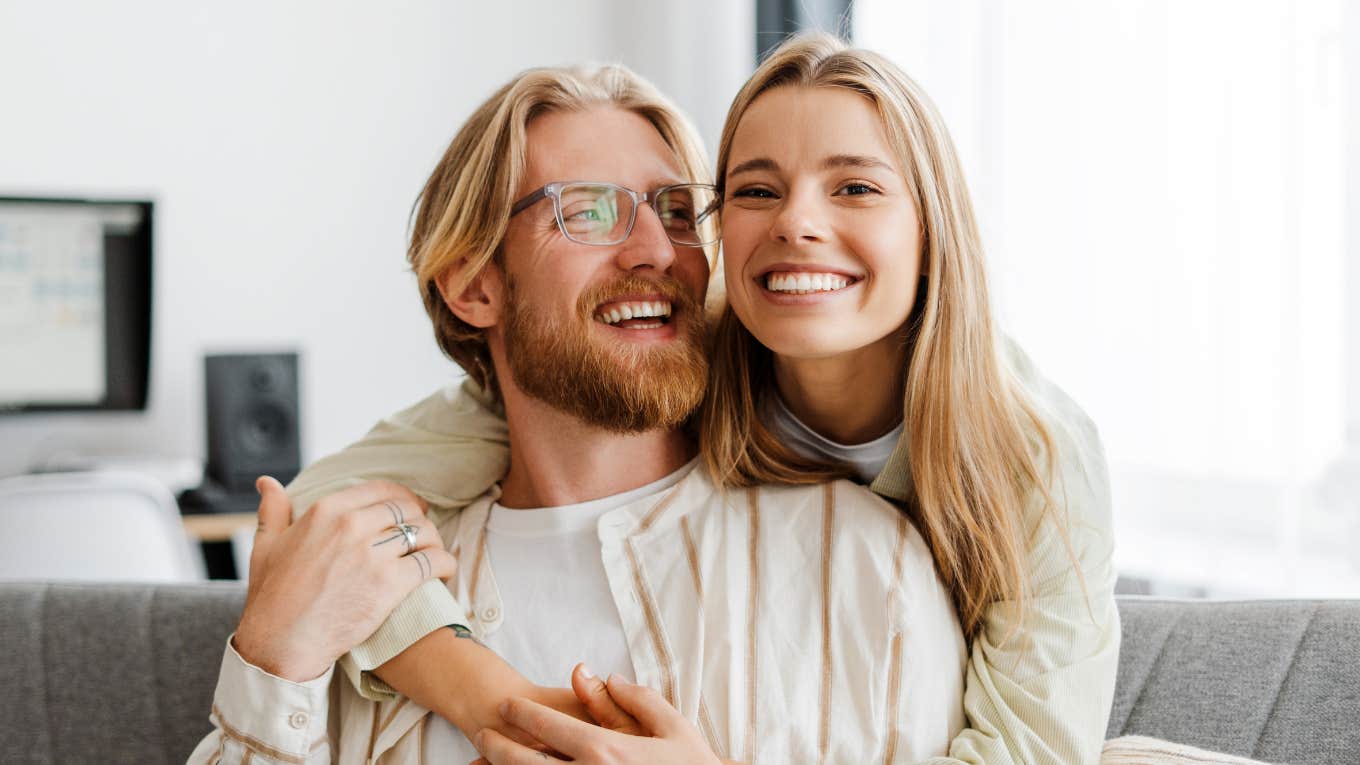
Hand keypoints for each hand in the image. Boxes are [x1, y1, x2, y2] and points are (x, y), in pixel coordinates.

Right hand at [232, 476, 456, 681]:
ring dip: (434, 541)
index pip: (381, 491)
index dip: (403, 498)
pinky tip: (445, 570)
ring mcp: (372, 554)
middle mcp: (352, 526)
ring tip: (434, 552)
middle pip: (405, 510)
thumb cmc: (272, 597)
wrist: (281, 641)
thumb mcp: (266, 545)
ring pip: (422, 532)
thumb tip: (268, 482)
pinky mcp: (389, 583)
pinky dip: (445, 564)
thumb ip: (273, 509)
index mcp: (326, 511)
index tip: (412, 507)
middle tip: (424, 533)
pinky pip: (431, 562)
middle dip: (420, 519)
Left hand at [470, 670, 720, 764]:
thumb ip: (637, 699)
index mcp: (605, 751)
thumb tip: (604, 676)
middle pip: (523, 761)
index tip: (506, 707)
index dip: (520, 714)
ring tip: (487, 759)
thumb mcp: (673, 728)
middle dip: (498, 745)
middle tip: (483, 734)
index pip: (547, 727)